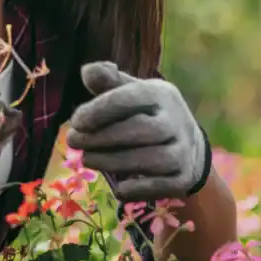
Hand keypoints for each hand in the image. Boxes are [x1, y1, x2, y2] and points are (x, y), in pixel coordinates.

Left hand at [65, 62, 206, 202]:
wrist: (188, 147)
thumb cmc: (147, 114)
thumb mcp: (132, 92)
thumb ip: (108, 82)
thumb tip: (86, 72)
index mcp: (161, 94)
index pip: (131, 98)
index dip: (101, 109)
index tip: (76, 121)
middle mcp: (176, 120)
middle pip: (140, 129)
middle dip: (102, 137)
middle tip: (73, 141)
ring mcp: (183, 150)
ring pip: (149, 159)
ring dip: (112, 162)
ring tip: (86, 159)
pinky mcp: (183, 178)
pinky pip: (160, 185)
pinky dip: (137, 188)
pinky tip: (117, 186)